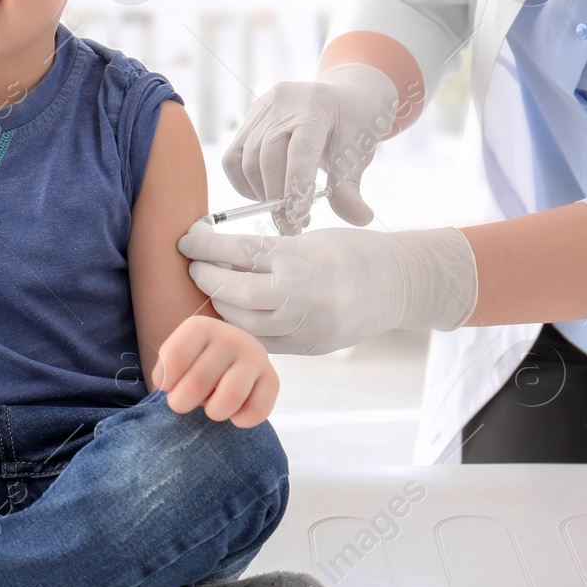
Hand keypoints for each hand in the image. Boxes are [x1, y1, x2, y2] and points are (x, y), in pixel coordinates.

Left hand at [153, 314, 278, 425]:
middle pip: (197, 384)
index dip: (166, 383)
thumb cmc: (195, 358)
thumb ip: (165, 369)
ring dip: (213, 412)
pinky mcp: (272, 378)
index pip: (174, 360)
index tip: (168, 385)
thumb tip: (167, 385)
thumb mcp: (174, 353)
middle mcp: (230, 337)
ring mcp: (254, 357)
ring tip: (210, 406)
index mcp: (201, 327)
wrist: (230, 352)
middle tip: (184, 402)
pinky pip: (257, 411)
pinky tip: (234, 413)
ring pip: (230, 397)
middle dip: (183, 403)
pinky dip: (241, 420)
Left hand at [178, 222, 477, 354]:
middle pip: (231, 290)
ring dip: (219, 305)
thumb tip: (217, 252)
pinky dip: (241, 327)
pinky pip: (261, 342)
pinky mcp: (307, 347)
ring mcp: (304, 326)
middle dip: (205, 276)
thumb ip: (267, 250)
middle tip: (194, 264)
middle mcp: (298, 295)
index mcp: (298, 258)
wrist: (400, 284)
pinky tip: (233, 313)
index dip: (203, 245)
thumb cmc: (351, 251)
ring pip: (241, 322)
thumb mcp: (309, 239)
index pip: (235, 251)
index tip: (186, 239)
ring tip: (213, 288)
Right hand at [222, 63, 407, 233]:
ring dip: (262, 195)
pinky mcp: (246, 122)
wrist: (341, 96)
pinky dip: (245, 184)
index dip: (296, 186)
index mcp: (316, 106)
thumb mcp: (358, 153)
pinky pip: (233, 159)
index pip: (300, 150)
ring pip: (248, 162)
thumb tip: (359, 219)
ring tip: (285, 211)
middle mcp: (282, 104)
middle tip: (293, 228)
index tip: (299, 218)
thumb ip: (351, 188)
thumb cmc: (352, 126)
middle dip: (277, 199)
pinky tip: (266, 195)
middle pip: (268, 158)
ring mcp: (260, 110)